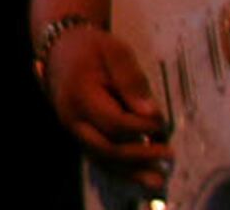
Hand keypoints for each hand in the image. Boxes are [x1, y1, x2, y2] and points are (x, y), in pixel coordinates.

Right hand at [44, 22, 169, 179]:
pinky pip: (98, 160)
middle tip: (169, 154)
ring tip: (159, 180)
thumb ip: (132, 80)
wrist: (61, 49)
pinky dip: (121, 172)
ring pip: (102, 160)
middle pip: (106, 148)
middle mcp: (72, 117)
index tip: (162, 121)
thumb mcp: (114, 52)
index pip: (114, 122)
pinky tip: (142, 178)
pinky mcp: (79, 136)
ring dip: (131, 172)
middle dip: (139, 156)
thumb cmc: (92, 49)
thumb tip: (151, 113)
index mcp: (80, 94)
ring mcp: (73, 129)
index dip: (142, 127)